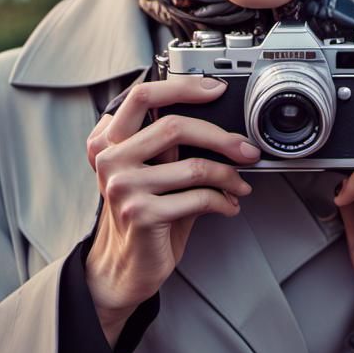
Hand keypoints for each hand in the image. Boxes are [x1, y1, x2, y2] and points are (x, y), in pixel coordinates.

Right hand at [84, 77, 258, 345]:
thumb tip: (221, 126)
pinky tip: (228, 205)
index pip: (142, 96)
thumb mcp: (152, 172)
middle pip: (174, 125)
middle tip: (245, 148)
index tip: (214, 90)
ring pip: (194, 166)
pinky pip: (199, 198)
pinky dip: (223, 201)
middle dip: (221, 136)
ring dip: (229, 175)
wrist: (126, 265)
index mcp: (108, 141)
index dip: (182, 87)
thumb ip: (170, 146)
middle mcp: (111, 159)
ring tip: (240, 184)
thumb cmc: (145, 214)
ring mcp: (124, 186)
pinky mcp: (142, 214)